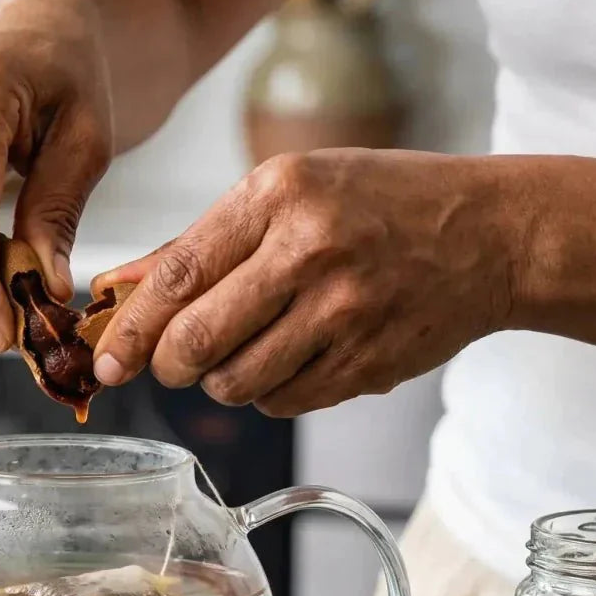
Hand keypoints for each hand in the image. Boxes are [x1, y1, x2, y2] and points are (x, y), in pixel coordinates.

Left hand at [91, 149, 518, 414]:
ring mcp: (344, 313)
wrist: (490, 234)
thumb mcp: (285, 193)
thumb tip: (114, 288)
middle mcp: (311, 252)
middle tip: (171, 363)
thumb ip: (196, 245)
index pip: (178, 276)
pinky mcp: (367, 363)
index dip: (130, 330)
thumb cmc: (374, 204)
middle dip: (168, 365)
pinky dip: (269, 392)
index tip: (106, 361)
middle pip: (198, 342)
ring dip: (221, 380)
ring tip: (245, 348)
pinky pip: (282, 402)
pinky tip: (291, 357)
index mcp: (279, 195)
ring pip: (236, 384)